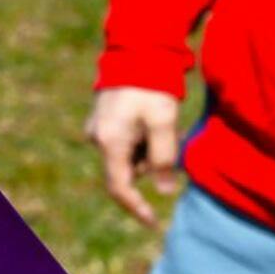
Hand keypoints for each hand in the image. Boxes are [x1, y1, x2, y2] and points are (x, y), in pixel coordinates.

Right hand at [86, 87, 180, 227]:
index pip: (120, 188)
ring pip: (129, 155)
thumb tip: (164, 191)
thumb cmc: (151, 86)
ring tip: (169, 123)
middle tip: (176, 138)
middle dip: (154, 163)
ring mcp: (99, 128)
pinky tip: (156, 118)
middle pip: (128, 170)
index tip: (153, 222)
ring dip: (151, 149)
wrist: (135, 50)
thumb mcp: (163, 122)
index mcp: (110, 142)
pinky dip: (144, 138)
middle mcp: (98, 138)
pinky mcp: (104, 119)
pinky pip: (126, 141)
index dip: (136, 208)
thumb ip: (164, 158)